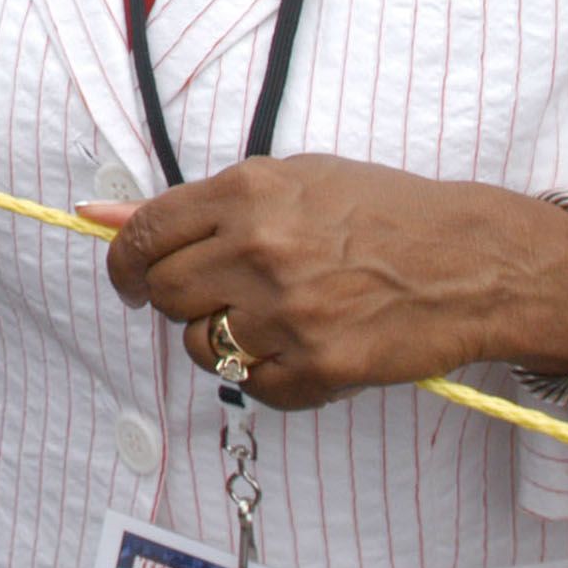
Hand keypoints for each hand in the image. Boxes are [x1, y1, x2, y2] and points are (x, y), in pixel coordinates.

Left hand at [79, 156, 567, 410]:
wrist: (472, 260)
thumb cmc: (381, 211)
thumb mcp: (289, 180)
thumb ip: (192, 203)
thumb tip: (95, 213)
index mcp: (247, 195)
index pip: (143, 236)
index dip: (124, 261)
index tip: (129, 277)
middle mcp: (260, 253)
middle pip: (164, 295)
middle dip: (177, 298)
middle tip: (217, 293)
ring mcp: (288, 315)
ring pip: (201, 347)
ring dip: (220, 339)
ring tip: (268, 317)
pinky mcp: (318, 368)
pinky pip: (251, 387)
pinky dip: (266, 374)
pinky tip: (299, 345)